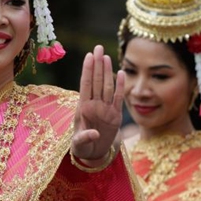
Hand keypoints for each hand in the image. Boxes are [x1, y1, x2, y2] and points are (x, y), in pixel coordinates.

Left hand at [71, 45, 124, 161]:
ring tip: (106, 56)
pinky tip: (121, 72)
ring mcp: (104, 109)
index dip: (87, 70)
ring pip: (106, 86)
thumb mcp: (79, 145)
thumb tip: (94, 133)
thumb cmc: (82, 147)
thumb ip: (84, 138)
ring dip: (106, 71)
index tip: (89, 56)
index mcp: (83, 108)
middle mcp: (94, 105)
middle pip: (96, 81)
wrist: (92, 153)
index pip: (86, 85)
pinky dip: (120, 86)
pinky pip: (118, 98)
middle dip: (97, 64)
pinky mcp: (115, 115)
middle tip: (98, 47)